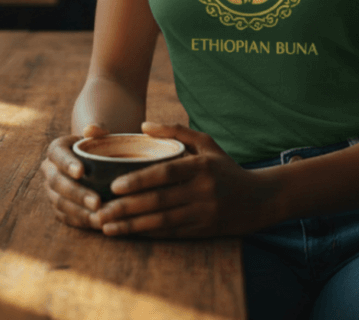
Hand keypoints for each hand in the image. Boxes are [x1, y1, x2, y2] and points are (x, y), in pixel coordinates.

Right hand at [41, 123, 108, 229]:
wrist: (96, 162)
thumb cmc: (99, 145)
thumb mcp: (99, 135)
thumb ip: (97, 129)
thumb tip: (90, 129)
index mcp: (56, 149)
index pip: (58, 156)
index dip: (68, 164)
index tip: (81, 172)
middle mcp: (49, 170)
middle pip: (58, 183)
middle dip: (77, 194)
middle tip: (97, 202)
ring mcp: (51, 191)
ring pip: (60, 203)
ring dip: (80, 212)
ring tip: (100, 217)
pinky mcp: (58, 208)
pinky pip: (66, 217)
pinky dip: (81, 221)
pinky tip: (97, 224)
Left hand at [90, 121, 277, 238]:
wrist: (258, 199)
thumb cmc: (225, 167)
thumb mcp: (206, 143)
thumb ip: (176, 131)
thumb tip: (143, 125)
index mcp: (201, 166)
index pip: (165, 173)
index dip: (138, 181)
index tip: (114, 186)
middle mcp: (202, 191)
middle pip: (158, 201)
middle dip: (126, 208)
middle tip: (100, 211)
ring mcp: (203, 213)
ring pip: (161, 222)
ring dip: (131, 226)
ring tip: (107, 227)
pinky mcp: (203, 231)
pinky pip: (170, 234)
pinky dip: (147, 234)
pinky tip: (128, 234)